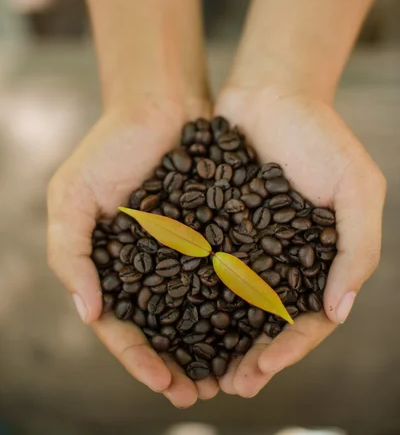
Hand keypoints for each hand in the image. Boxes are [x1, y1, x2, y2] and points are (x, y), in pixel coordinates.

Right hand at [47, 96, 217, 407]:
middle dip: (177, 363)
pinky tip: (250, 325)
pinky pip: (223, 272)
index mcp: (109, 264)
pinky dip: (233, 301)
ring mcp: (182, 250)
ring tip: (228, 376)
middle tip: (199, 394)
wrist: (160, 104)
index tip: (162, 382)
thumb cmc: (110, 147)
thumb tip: (88, 312)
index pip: (120, 324)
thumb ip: (69, 252)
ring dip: (209, 344)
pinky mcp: (213, 231)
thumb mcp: (71, 196)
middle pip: (161, 326)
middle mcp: (147, 263)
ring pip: (196, 307)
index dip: (137, 357)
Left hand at [214, 85, 384, 396]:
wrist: (272, 92)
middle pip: (267, 319)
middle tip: (229, 385)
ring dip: (219, 336)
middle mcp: (281, 256)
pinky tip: (174, 316)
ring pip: (232, 300)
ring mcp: (247, 242)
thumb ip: (357, 247)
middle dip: (252, 355)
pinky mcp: (215, 224)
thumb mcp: (357, 187)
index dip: (291, 347)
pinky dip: (193, 292)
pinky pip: (204, 264)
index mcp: (320, 256)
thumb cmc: (320, 136)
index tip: (264, 370)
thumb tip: (339, 310)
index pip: (309, 316)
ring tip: (200, 366)